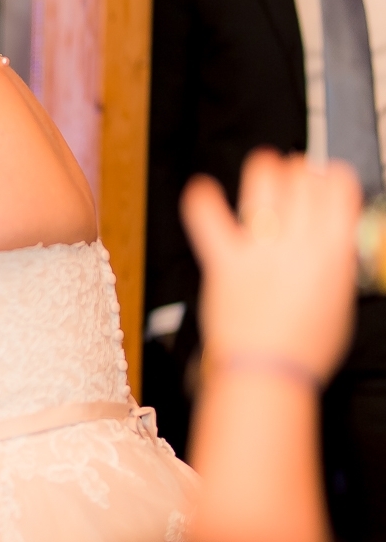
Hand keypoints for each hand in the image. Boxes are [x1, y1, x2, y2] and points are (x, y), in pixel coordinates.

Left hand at [182, 149, 360, 386]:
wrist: (267, 372)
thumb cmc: (304, 346)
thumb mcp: (339, 298)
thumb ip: (333, 262)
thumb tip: (328, 238)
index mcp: (334, 253)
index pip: (339, 188)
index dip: (332, 176)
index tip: (325, 177)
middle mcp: (299, 245)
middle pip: (301, 181)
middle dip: (299, 171)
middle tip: (294, 175)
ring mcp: (260, 251)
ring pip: (262, 188)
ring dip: (263, 171)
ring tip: (262, 168)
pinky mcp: (224, 262)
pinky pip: (209, 221)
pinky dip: (203, 201)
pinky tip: (201, 189)